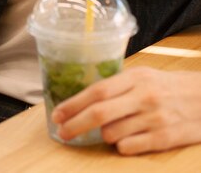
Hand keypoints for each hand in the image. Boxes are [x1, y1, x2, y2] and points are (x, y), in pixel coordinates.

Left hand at [51, 67, 200, 153]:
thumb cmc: (167, 86)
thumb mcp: (142, 75)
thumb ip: (117, 85)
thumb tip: (83, 97)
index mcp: (134, 78)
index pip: (96, 91)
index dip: (73, 104)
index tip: (56, 114)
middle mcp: (143, 97)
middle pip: (99, 113)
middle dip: (75, 124)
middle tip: (62, 132)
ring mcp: (155, 119)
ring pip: (112, 133)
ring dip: (101, 135)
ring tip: (105, 131)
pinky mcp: (165, 139)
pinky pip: (130, 147)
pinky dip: (120, 145)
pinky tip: (123, 140)